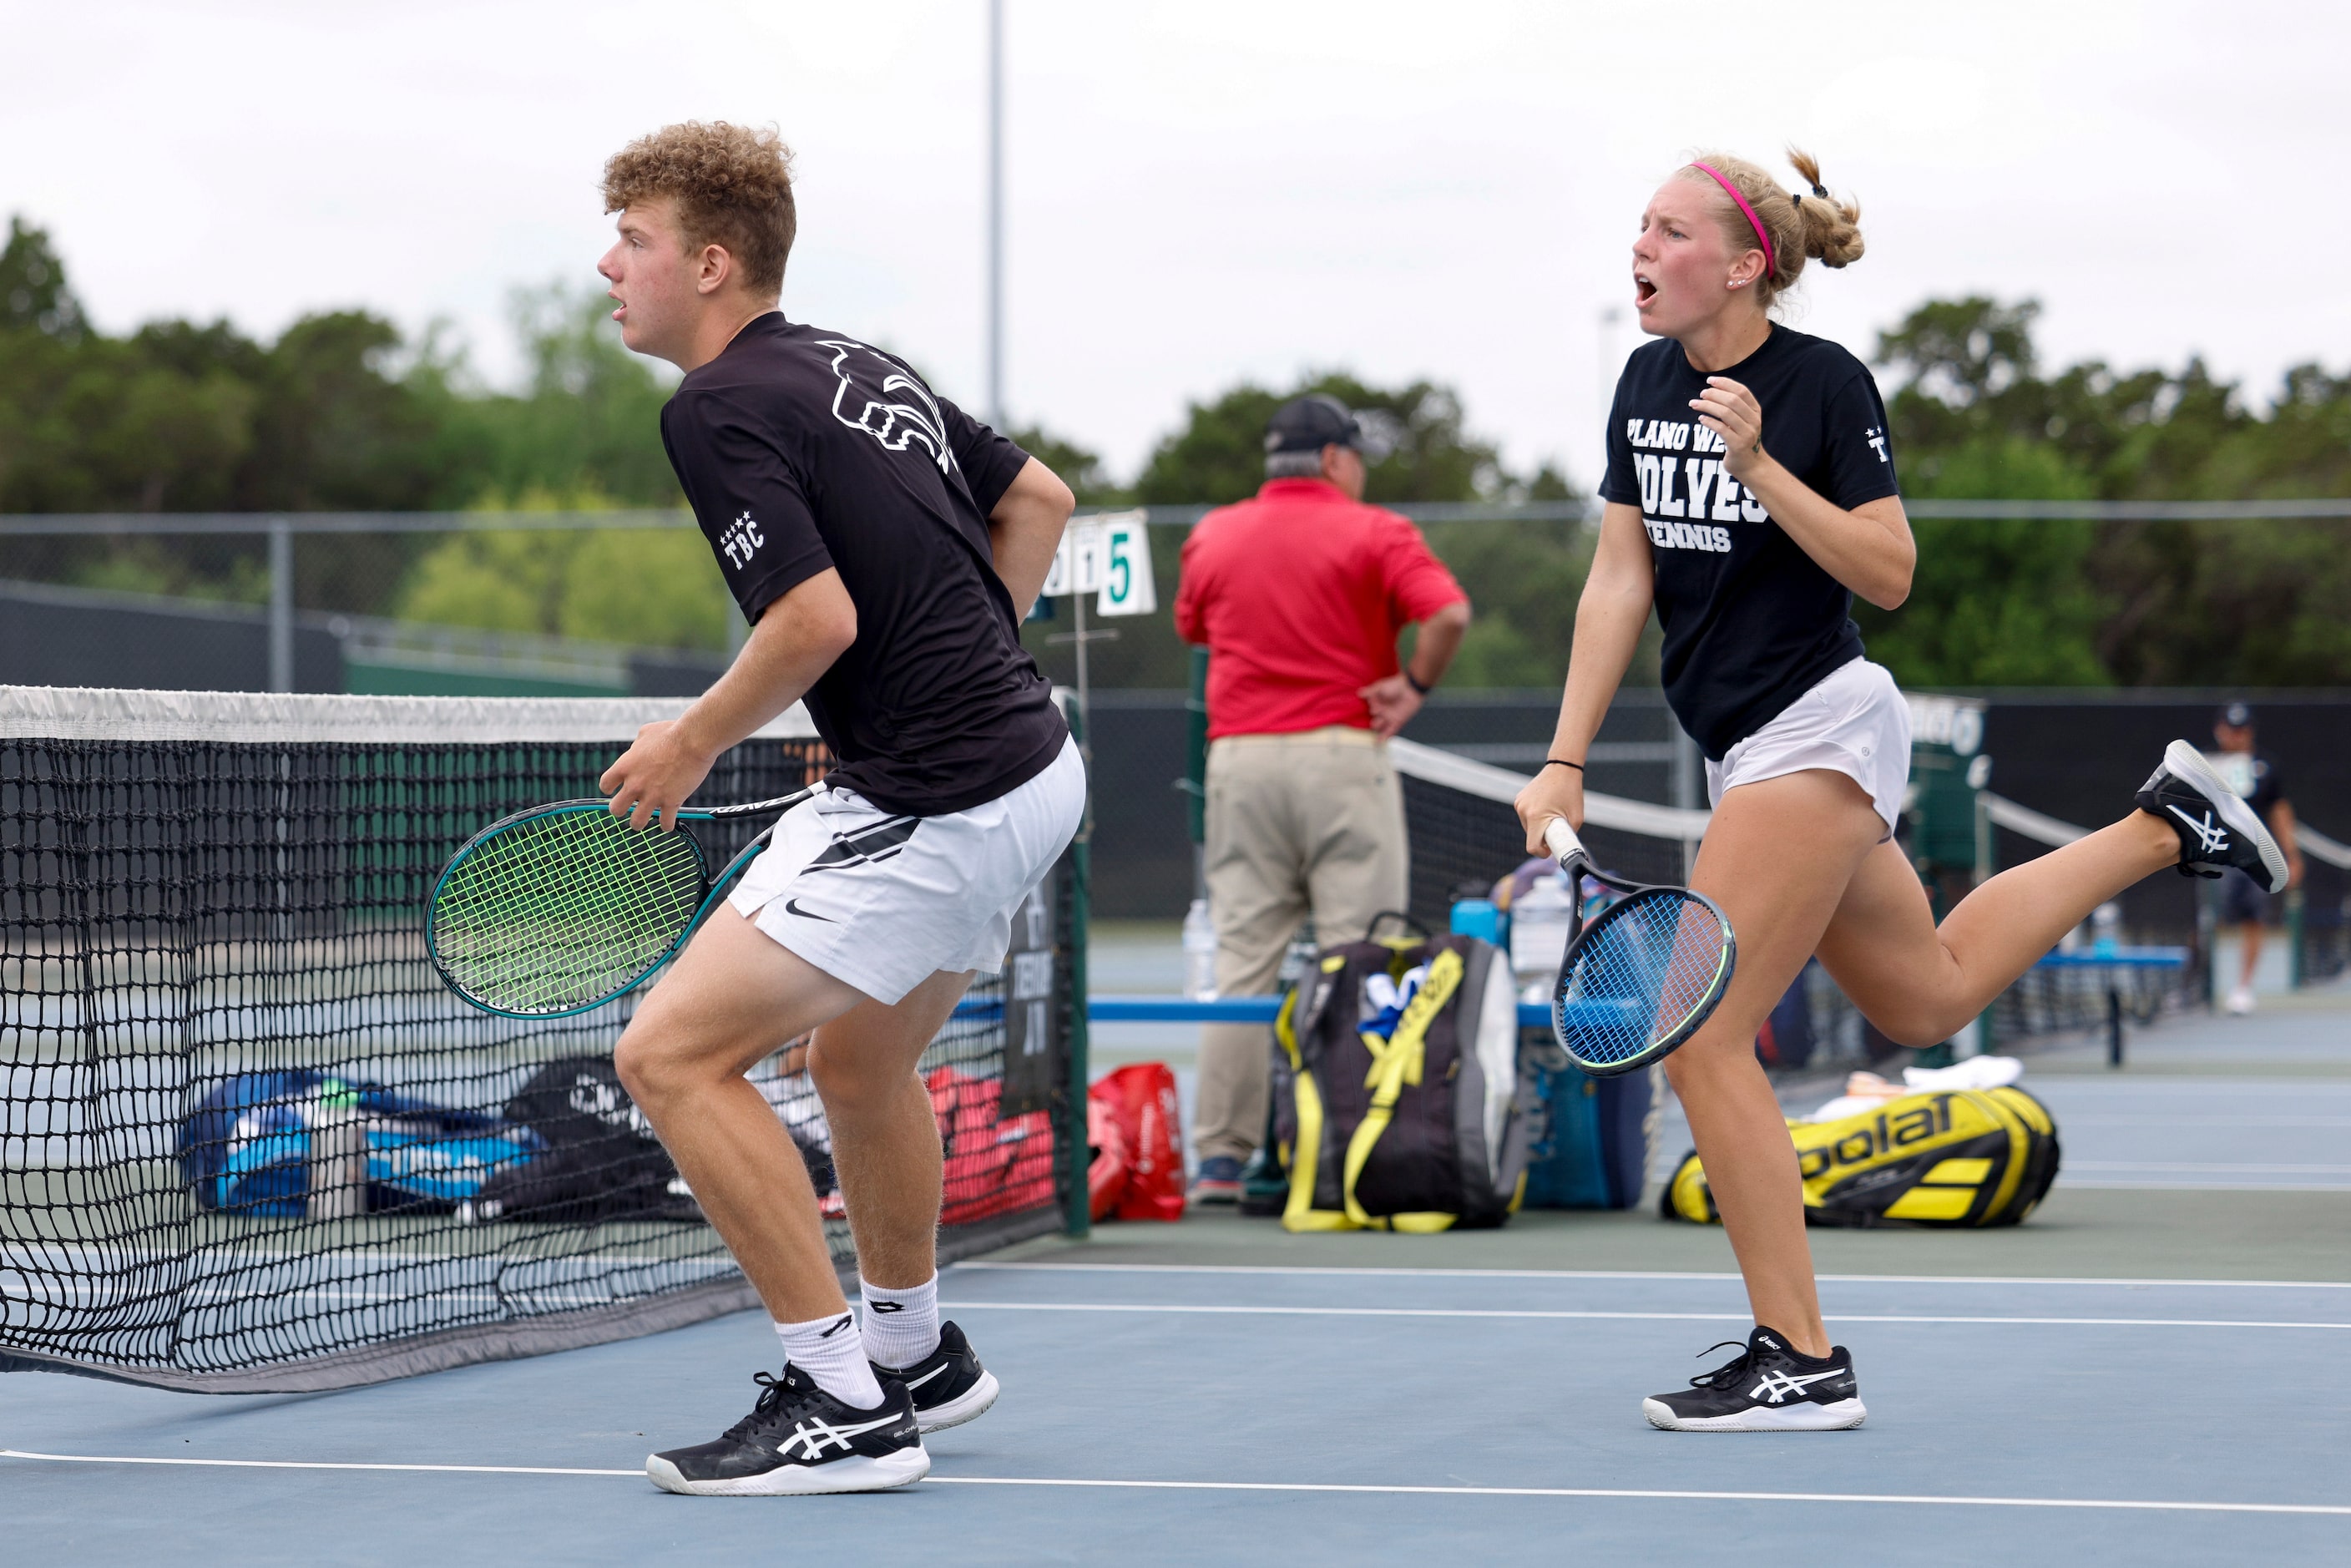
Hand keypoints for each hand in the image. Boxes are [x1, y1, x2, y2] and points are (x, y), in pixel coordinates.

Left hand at [598, 719, 718, 830]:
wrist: (693, 740)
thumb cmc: (671, 732)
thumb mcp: (646, 733)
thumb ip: (636, 748)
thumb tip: (637, 752)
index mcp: (625, 766)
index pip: (605, 785)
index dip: (610, 788)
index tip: (617, 788)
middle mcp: (635, 784)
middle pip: (616, 809)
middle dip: (621, 809)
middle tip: (630, 805)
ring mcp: (653, 795)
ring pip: (637, 823)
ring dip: (639, 822)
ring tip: (644, 818)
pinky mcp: (671, 802)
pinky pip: (665, 824)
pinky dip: (666, 824)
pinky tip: (668, 821)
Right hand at [1358, 674, 1424, 739]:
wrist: (1412, 688)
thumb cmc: (1396, 685)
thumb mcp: (1380, 687)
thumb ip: (1370, 691)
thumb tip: (1359, 693)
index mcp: (1378, 701)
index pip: (1370, 708)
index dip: (1373, 708)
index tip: (1375, 707)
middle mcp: (1383, 710)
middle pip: (1374, 719)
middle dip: (1373, 722)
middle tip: (1374, 722)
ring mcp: (1390, 716)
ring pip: (1380, 726)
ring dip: (1377, 731)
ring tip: (1372, 737)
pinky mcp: (1397, 721)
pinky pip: (1390, 731)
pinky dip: (1385, 737)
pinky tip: (1379, 742)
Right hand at [1514, 766, 1583, 854]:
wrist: (1562, 768)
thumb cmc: (1571, 792)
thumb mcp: (1576, 818)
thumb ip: (1568, 836)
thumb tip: (1564, 849)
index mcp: (1536, 817)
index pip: (1532, 847)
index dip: (1542, 853)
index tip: (1551, 850)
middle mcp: (1524, 811)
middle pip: (1531, 837)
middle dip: (1543, 837)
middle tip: (1557, 828)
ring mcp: (1519, 804)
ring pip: (1528, 827)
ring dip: (1539, 827)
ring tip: (1552, 814)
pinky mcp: (1519, 799)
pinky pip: (1526, 816)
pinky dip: (1535, 817)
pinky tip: (1545, 806)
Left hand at [1690, 375, 1769, 484]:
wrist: (1751, 465)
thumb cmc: (1742, 440)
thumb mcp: (1743, 421)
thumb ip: (1734, 407)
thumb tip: (1711, 390)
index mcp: (1755, 411)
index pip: (1742, 391)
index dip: (1725, 383)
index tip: (1710, 380)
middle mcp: (1754, 420)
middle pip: (1732, 400)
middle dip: (1714, 394)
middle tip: (1701, 394)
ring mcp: (1747, 433)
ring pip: (1725, 413)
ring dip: (1707, 406)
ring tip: (1695, 404)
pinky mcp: (1737, 445)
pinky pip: (1721, 429)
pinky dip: (1709, 422)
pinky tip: (1701, 419)